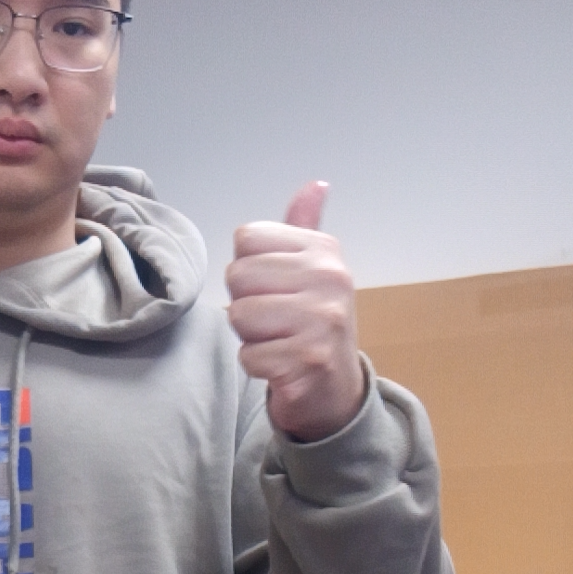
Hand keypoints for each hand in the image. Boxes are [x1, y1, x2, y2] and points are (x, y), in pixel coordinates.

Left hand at [226, 181, 365, 440]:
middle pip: (237, 276)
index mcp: (324, 249)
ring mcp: (322, 319)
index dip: (248, 268)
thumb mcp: (313, 269)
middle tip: (275, 320)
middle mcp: (329, 277)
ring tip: (278, 340)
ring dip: (249, 336)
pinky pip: (248, 355)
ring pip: (238, 315)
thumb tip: (316, 184)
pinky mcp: (308, 359)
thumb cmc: (313, 322)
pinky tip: (281, 365)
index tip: (274, 288)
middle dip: (245, 303)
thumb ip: (303, 227)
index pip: (246, 239)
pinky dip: (257, 366)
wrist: (336, 389)